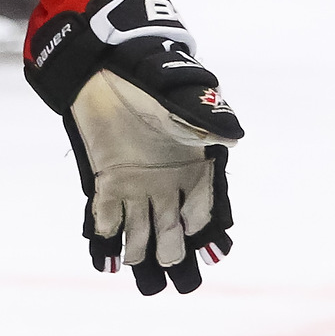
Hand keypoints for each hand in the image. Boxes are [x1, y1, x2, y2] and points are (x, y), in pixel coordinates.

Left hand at [25, 0, 241, 294]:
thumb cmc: (153, 80)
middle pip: (175, 236)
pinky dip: (104, 240)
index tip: (209, 252)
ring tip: (140, 270)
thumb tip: (230, 135)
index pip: (208, 215)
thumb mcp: (185, 96)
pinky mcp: (104, 182)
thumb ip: (208, 118)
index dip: (208, 236)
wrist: (107, 65)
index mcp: (196, 172)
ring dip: (140, 254)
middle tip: (174, 268)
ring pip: (141, 236)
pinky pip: (105, 220)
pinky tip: (106, 258)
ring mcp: (135, 188)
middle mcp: (168, 187)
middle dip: (175, 256)